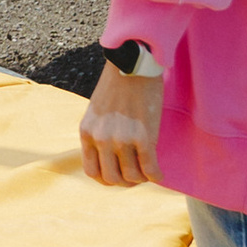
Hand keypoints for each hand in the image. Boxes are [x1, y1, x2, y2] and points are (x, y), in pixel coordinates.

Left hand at [78, 64, 164, 187]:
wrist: (133, 64)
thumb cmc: (118, 84)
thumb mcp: (97, 111)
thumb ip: (99, 133)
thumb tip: (111, 157)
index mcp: (87, 132)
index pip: (92, 172)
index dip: (107, 180)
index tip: (118, 176)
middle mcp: (101, 139)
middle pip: (112, 179)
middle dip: (125, 182)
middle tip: (137, 176)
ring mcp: (121, 139)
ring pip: (132, 177)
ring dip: (142, 178)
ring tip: (149, 171)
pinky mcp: (143, 137)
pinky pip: (150, 169)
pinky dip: (156, 175)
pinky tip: (159, 173)